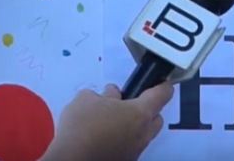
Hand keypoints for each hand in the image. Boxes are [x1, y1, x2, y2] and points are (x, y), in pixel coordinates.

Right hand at [41, 82, 174, 160]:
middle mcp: (143, 134)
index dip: (162, 85)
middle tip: (128, 104)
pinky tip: (105, 137)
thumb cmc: (82, 126)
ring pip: (143, 134)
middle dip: (147, 109)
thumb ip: (104, 94)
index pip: (162, 95)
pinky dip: (124, 140)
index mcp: (139, 114)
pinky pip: (131, 146)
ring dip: (134, 126)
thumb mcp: (87, 99)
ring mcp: (135, 151)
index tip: (159, 81)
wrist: (71, 159)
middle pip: (156, 118)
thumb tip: (112, 96)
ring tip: (112, 121)